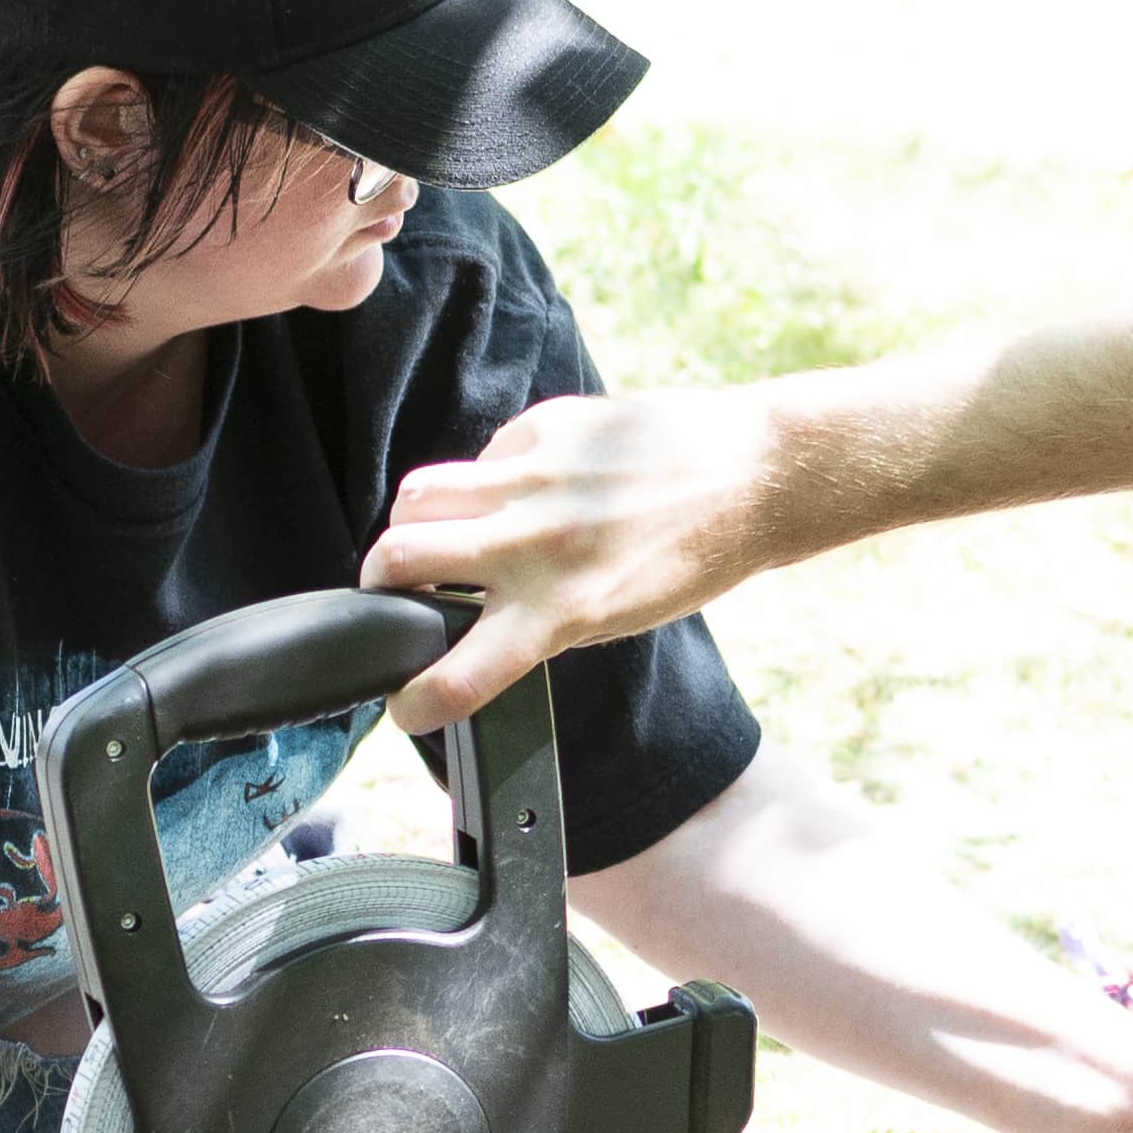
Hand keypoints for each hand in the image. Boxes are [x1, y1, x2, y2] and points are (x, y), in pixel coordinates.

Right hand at [363, 389, 790, 725]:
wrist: (752, 475)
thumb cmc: (691, 557)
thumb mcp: (616, 616)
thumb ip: (540, 620)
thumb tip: (475, 619)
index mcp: (562, 610)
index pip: (458, 675)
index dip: (416, 702)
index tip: (408, 704)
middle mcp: (537, 544)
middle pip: (399, 558)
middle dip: (380, 583)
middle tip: (393, 591)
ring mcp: (534, 478)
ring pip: (417, 497)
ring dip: (411, 525)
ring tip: (434, 535)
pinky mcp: (542, 428)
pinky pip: (479, 459)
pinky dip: (483, 482)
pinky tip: (520, 491)